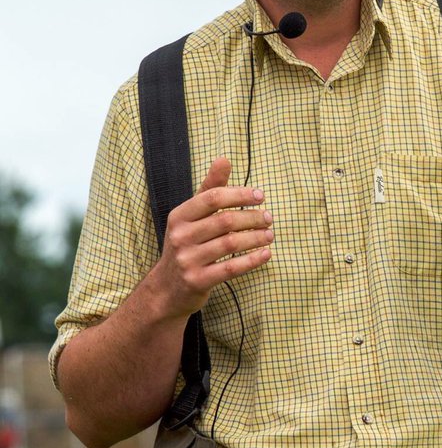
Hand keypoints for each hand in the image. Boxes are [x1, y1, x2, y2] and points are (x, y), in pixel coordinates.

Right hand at [151, 157, 272, 317]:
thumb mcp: (192, 216)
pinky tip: (266, 253)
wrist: (167, 288)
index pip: (212, 198)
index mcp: (179, 216)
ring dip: (256, 237)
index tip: (260, 196)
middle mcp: (180, 236)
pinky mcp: (198, 281)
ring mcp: (188, 260)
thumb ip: (210, 189)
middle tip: (268, 218)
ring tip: (269, 234)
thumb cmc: (187, 244)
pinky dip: (252, 260)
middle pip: (225, 220)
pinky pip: (231, 268)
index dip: (239, 195)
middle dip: (252, 217)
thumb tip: (224, 159)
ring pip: (231, 243)